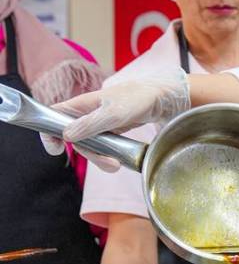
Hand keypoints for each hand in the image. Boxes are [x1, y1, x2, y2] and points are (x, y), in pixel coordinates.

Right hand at [40, 66, 189, 170]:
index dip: (49, 132)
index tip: (55, 149)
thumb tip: (67, 136)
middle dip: (88, 153)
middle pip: (74, 138)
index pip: (54, 116)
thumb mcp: (114, 113)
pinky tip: (119, 161)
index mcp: (82, 104)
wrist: (164, 98)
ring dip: (100, 157)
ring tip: (116, 165)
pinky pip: (104, 145)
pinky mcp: (114, 129)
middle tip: (107, 162)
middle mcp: (88, 113)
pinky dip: (109, 155)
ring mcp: (101, 122)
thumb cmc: (138, 99)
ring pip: (90, 144)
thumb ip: (90, 124)